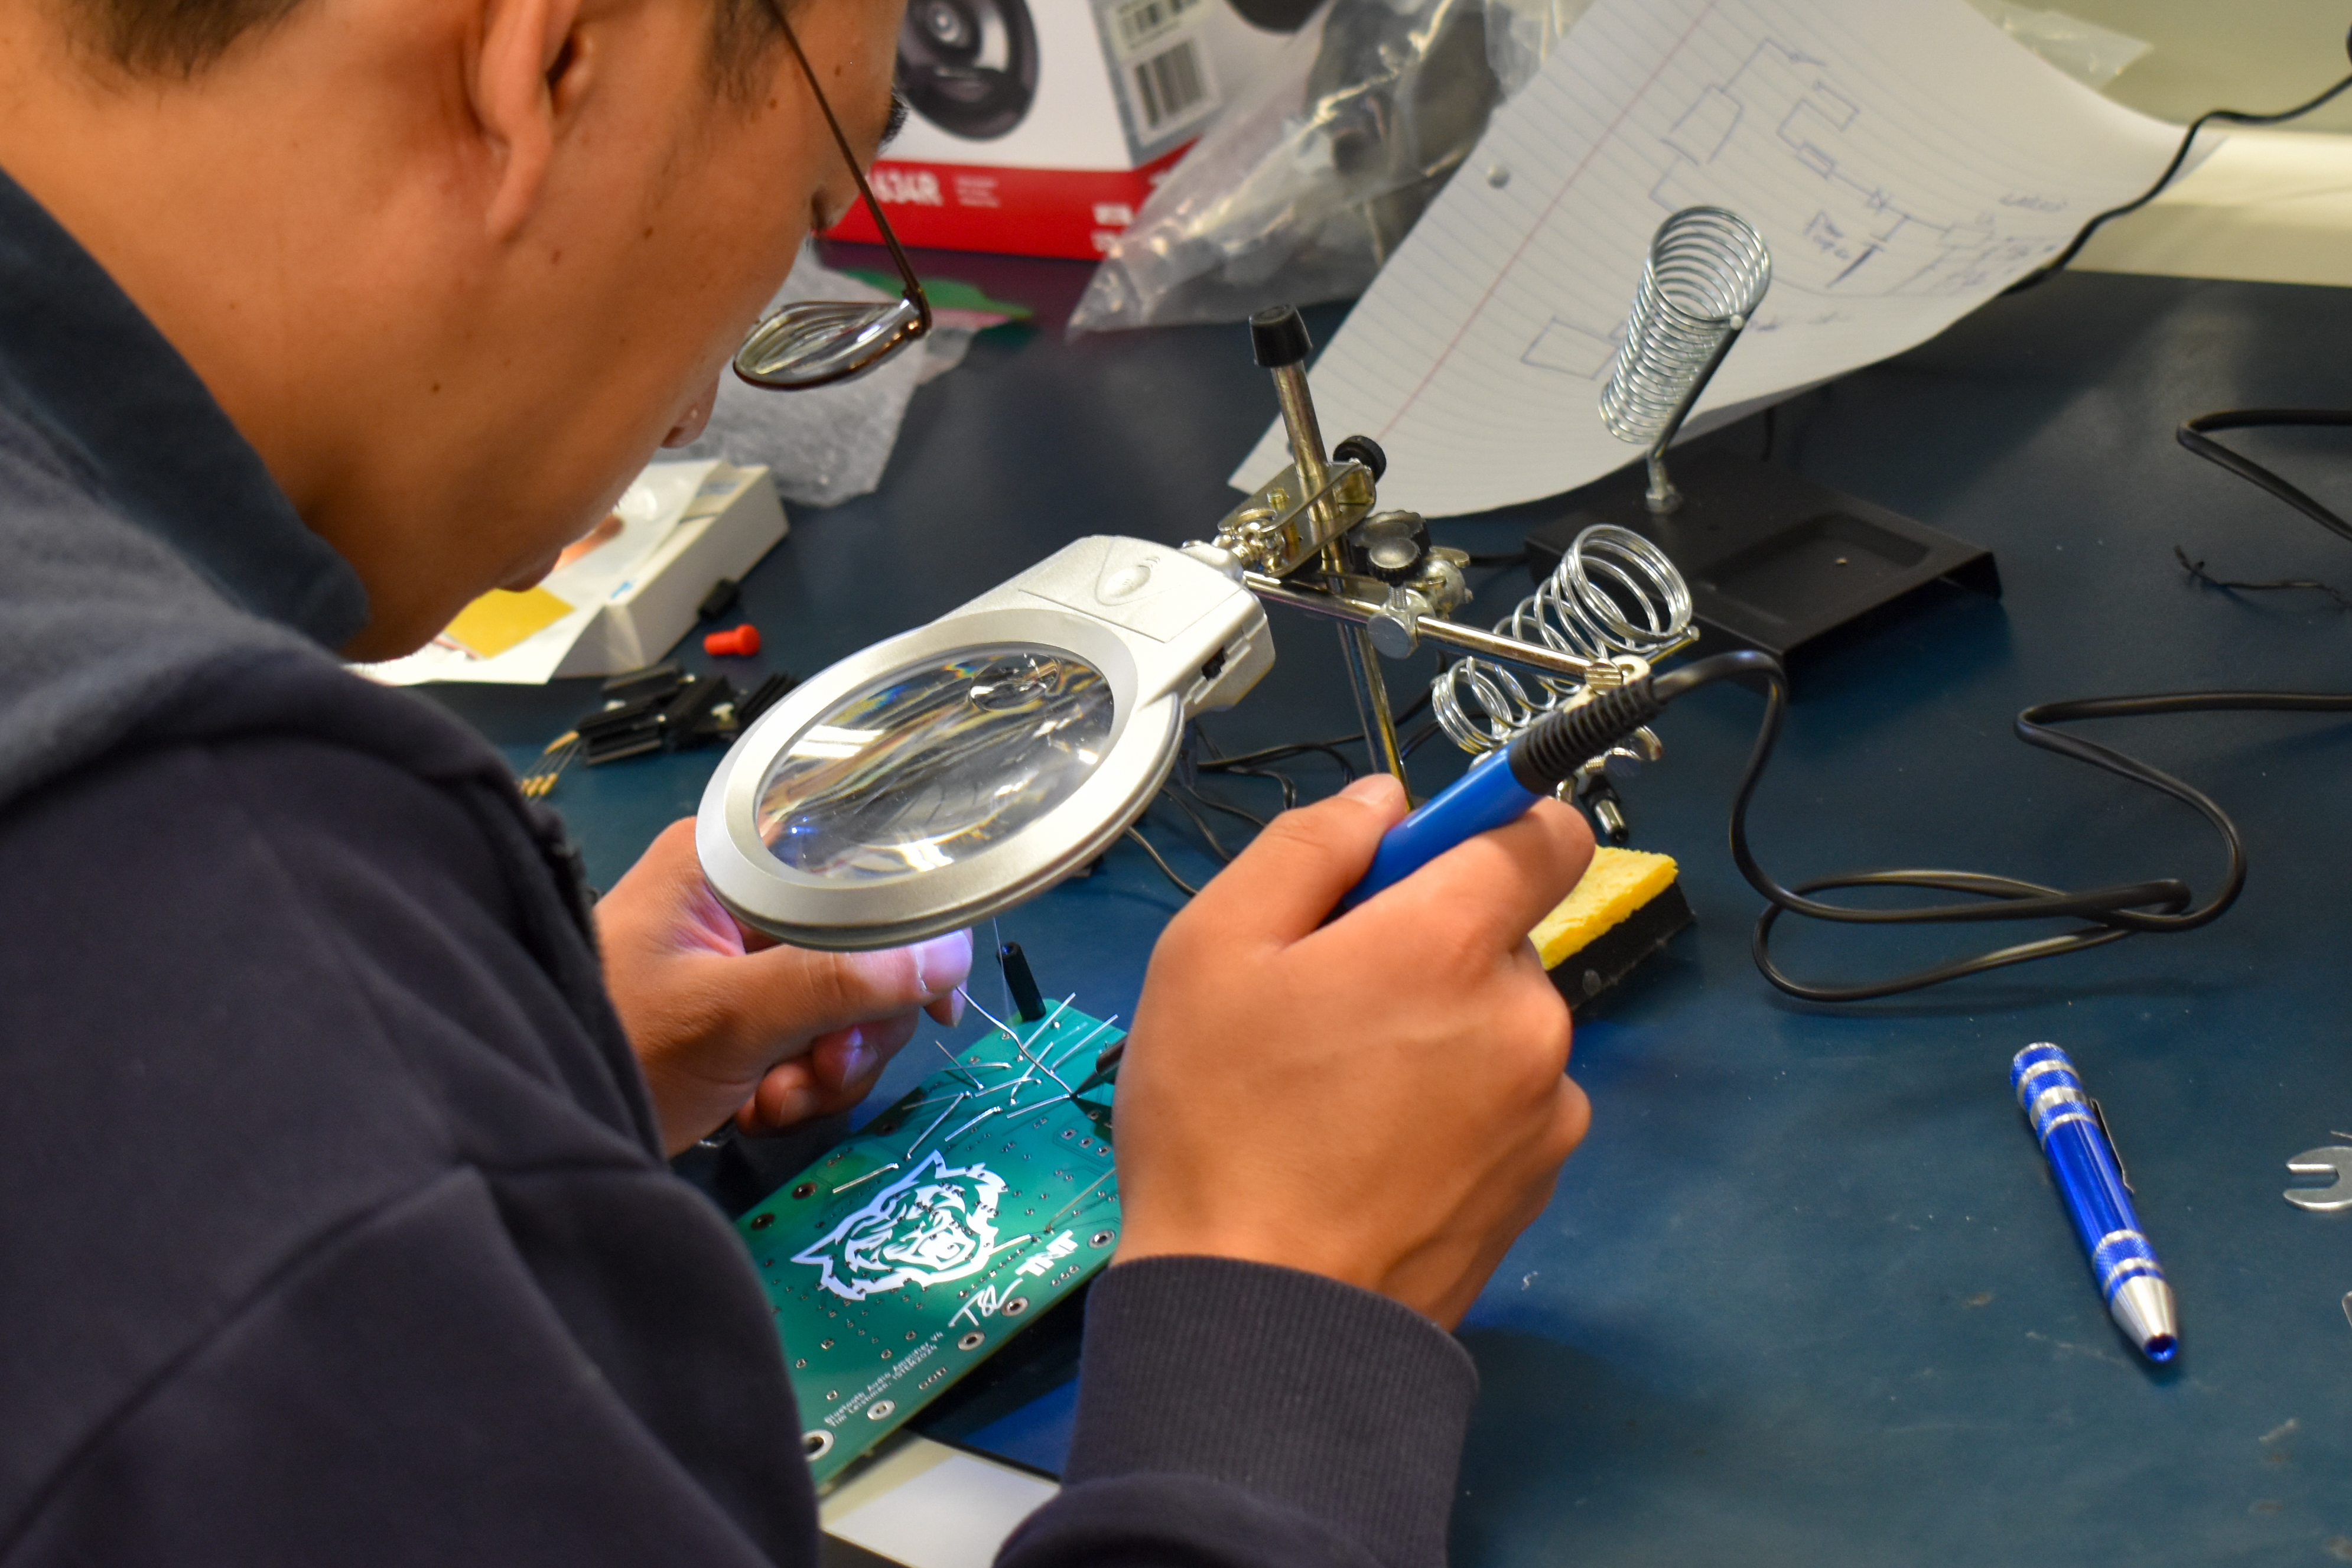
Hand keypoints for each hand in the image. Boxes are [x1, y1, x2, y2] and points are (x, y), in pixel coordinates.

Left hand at [596, 821, 970, 1154]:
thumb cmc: (609, 1044)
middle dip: (852, 1029)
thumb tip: (944, 958)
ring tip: (772, 1098)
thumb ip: (837, 983)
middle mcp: (747, 896)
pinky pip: (813, 1040)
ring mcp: (745, 957)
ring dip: (825, 1069)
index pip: (865, 867)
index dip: (912, 934)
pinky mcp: (742, 1009)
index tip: (929, 1003)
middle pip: (867, 950)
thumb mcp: (727, 1018)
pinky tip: (756, 1104)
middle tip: (816, 1069)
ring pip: (847, 1007)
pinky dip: (798, 1084)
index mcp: (736, 860)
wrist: (539, 1117)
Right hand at [1112, 774, 1593, 1327]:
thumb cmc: (1221, 1126)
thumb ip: (1307, 848)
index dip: (1486, 822)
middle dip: (1427, 944)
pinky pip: (1508, 1100)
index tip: (1417, 859)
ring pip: (1501, 1021)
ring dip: (1442, 1030)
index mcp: (1451, 941)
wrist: (1264, 1316)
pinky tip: (1374, 1148)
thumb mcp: (1210, 950)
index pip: (1542, 829)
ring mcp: (1545, 1106)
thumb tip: (1383, 801)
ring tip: (1340, 1091)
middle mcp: (1526, 1016)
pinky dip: (1457, 1106)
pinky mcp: (1541, 1181)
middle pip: (1501, 932)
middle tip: (1326, 1002)